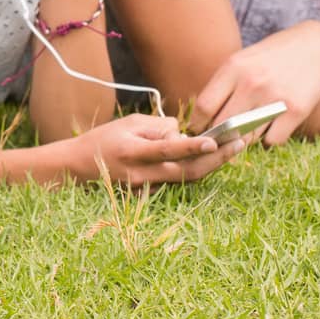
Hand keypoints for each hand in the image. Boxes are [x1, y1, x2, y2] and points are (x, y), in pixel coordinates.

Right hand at [68, 113, 238, 184]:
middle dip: (217, 159)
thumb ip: (159, 128)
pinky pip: (178, 181)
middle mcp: (142, 174)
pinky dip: (194, 169)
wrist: (79, 167)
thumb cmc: (105, 139)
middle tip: (240, 143)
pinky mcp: (150, 194)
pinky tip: (209, 158)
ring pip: (187, 178)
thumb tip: (184, 134)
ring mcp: (146, 188)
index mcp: (133, 152)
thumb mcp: (129, 124)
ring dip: (211, 164)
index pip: (167, 150)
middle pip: (186, 171)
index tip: (213, 142)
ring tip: (232, 148)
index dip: (191, 147)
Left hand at [191, 22, 319, 145]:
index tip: (200, 129)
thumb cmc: (270, 58)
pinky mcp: (296, 110)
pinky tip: (272, 127)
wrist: (315, 48)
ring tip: (250, 127)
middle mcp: (251, 83)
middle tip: (222, 138)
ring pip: (247, 136)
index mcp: (233, 68)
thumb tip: (198, 119)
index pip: (204, 107)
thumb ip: (221, 86)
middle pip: (223, 125)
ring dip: (245, 138)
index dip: (198, 124)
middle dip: (219, 136)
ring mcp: (274, 97)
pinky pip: (272, 141)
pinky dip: (269, 139)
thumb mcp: (240, 61)